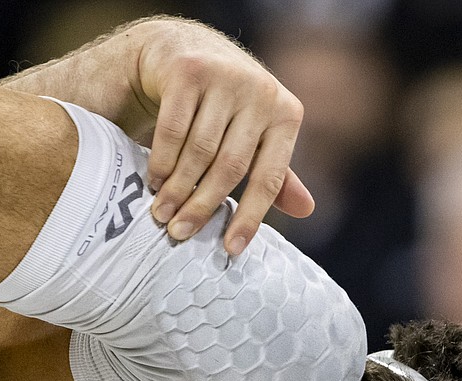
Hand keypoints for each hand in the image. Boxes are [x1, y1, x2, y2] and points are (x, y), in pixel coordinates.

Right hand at [131, 19, 312, 254]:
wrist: (182, 48)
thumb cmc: (223, 105)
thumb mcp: (254, 136)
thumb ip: (274, 172)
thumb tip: (307, 210)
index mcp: (285, 114)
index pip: (270, 178)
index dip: (250, 218)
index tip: (230, 250)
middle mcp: (261, 92)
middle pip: (230, 168)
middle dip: (202, 206)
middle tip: (179, 233)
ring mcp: (226, 77)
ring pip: (200, 151)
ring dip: (177, 188)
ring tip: (162, 213)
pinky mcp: (190, 70)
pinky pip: (173, 130)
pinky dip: (162, 161)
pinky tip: (154, 180)